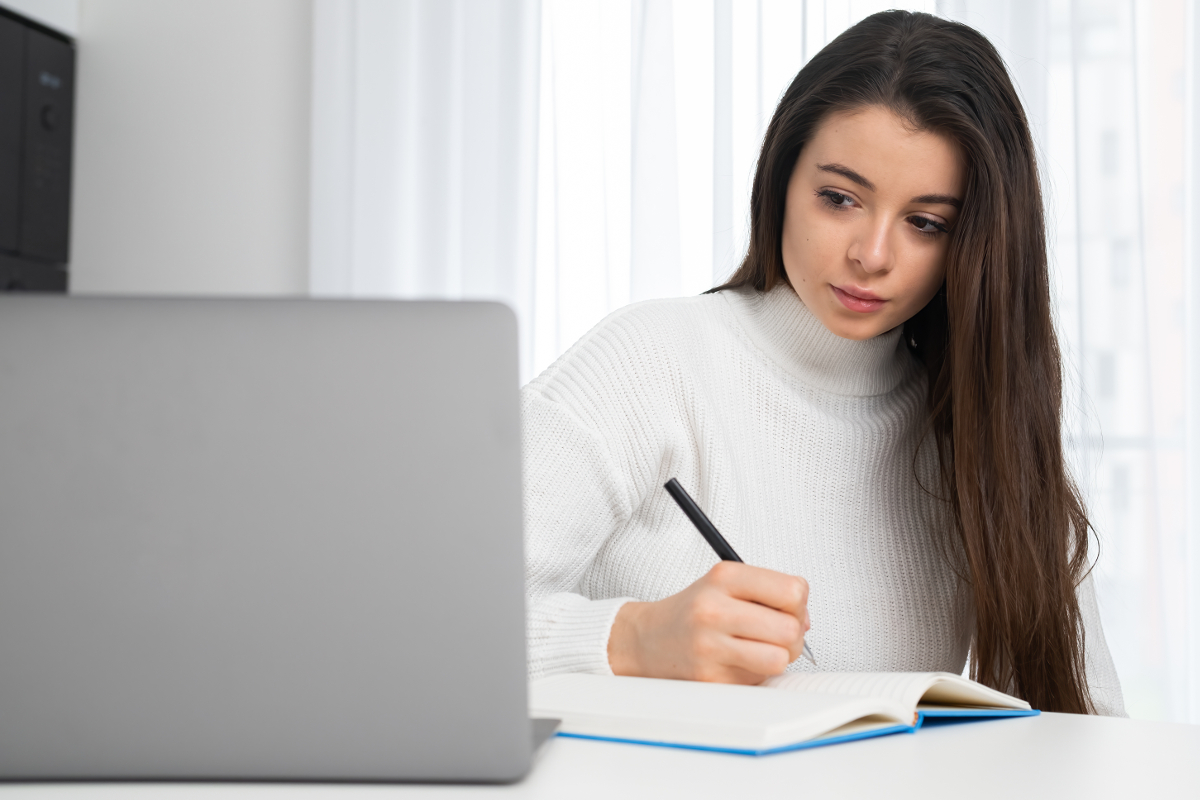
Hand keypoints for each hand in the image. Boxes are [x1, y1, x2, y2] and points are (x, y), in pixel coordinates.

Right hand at [607, 561, 809, 683]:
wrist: (647, 639)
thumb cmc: (693, 612)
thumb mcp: (726, 585)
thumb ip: (770, 594)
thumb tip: (806, 621)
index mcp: (724, 577)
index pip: (792, 590)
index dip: (798, 604)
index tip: (786, 608)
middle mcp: (714, 609)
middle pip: (791, 628)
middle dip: (793, 635)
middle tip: (776, 634)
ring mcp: (710, 646)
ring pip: (779, 659)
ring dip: (777, 658)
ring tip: (760, 650)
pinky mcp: (710, 678)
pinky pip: (758, 681)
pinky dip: (755, 675)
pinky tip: (737, 662)